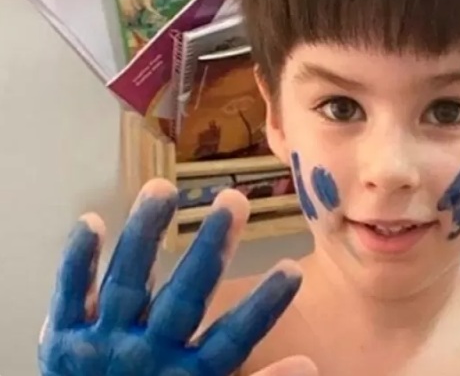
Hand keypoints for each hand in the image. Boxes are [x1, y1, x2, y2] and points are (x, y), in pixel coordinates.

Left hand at [39, 178, 317, 375]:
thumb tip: (311, 363)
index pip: (233, 338)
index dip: (263, 307)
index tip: (292, 270)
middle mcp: (148, 356)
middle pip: (184, 298)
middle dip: (211, 249)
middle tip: (234, 201)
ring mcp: (102, 345)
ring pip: (128, 283)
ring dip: (146, 235)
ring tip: (163, 189)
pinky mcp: (60, 340)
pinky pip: (68, 297)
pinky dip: (77, 261)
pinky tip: (89, 221)